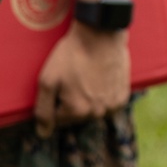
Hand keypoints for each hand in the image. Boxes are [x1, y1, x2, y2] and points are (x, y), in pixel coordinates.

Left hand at [33, 22, 130, 136]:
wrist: (102, 33)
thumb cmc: (73, 54)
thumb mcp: (48, 80)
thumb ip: (43, 110)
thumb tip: (43, 133)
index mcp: (76, 112)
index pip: (57, 118)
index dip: (56, 98)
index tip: (61, 81)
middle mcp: (96, 113)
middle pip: (75, 115)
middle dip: (71, 100)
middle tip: (74, 77)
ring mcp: (112, 105)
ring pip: (92, 110)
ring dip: (88, 99)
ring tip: (88, 76)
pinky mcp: (123, 96)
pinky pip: (108, 104)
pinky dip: (103, 95)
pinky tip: (100, 78)